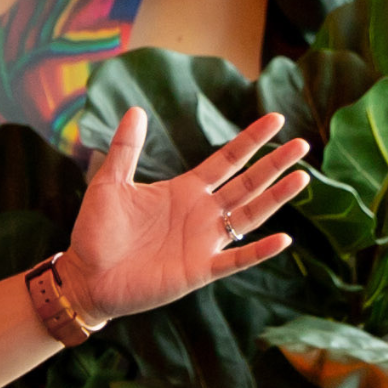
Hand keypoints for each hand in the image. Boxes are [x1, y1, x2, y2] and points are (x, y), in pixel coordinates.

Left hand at [58, 109, 308, 323]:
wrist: (84, 277)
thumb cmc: (94, 232)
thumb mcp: (109, 185)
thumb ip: (125, 150)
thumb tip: (135, 110)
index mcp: (185, 190)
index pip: (227, 160)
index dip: (250, 141)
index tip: (275, 119)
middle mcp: (201, 213)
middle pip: (247, 184)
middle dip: (273, 164)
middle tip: (302, 144)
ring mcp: (203, 242)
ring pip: (249, 216)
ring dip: (275, 199)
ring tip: (301, 178)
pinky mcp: (198, 269)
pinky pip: (235, 259)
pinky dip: (258, 251)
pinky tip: (283, 239)